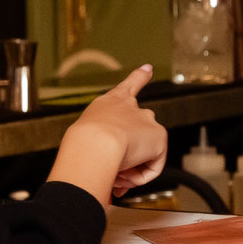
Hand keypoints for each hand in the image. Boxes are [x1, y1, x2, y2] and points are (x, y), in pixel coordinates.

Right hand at [47, 65, 167, 205]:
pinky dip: (140, 175)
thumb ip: (100, 146)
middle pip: (139, 129)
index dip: (140, 76)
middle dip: (128, 155)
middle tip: (113, 173)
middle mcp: (131, 107)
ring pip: (143, 152)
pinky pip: (152, 166)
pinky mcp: (159, 136)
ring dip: (130, 168)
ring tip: (114, 175)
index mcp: (111, 102)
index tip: (148, 68)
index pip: (129, 85)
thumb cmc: (83, 142)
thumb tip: (112, 163)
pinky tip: (127, 175)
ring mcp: (147, 121)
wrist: (96, 142)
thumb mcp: (86, 137)